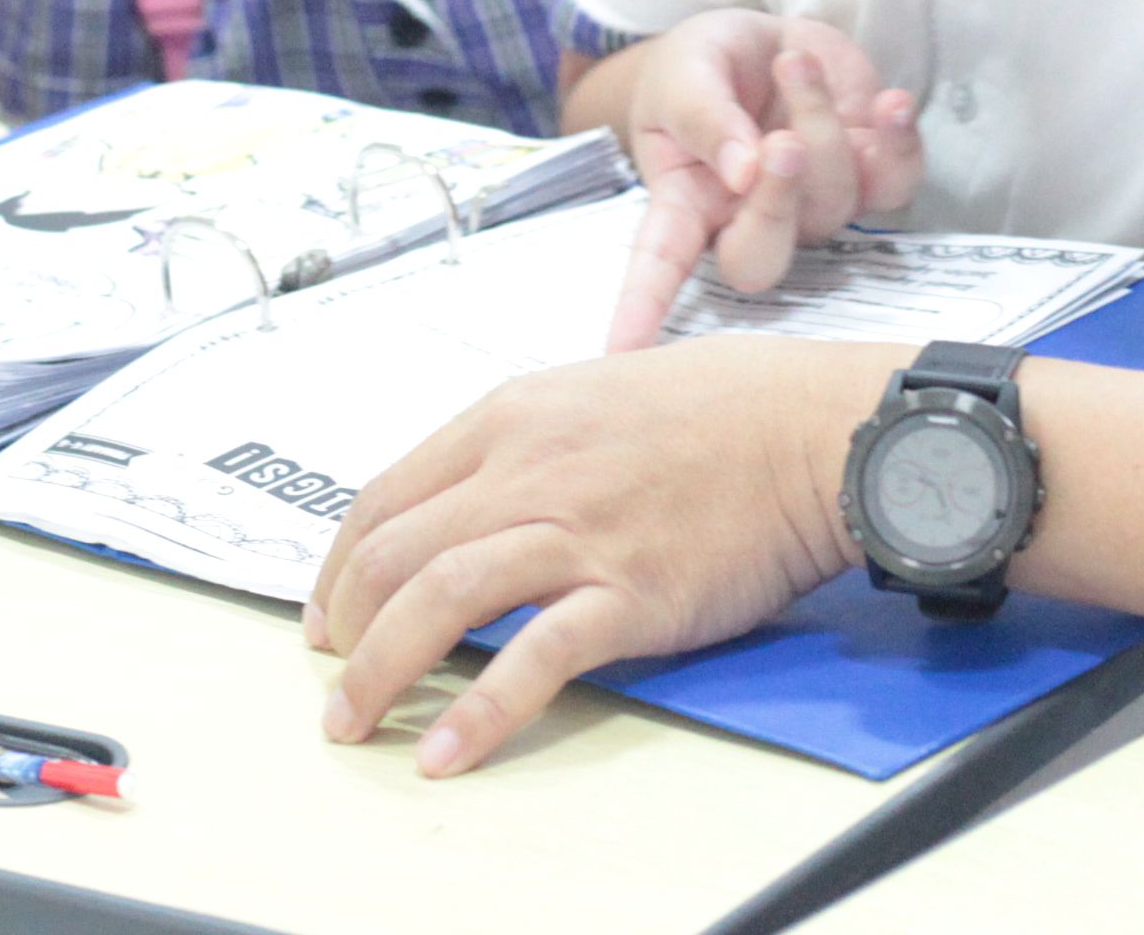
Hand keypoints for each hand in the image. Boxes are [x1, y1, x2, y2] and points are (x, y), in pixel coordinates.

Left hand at [308, 335, 890, 775]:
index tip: (332, 609)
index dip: (342, 563)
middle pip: (393, 551)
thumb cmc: (726, 407)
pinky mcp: (625, 593)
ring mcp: (573, 532)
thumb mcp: (599, 392)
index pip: (387, 495)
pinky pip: (531, 660)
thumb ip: (533, 441)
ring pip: (437, 598)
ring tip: (354, 722)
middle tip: (334, 676)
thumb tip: (484, 491)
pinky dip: (477, 712)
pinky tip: (443, 752)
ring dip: (379, 670)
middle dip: (344, 625)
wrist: (811, 428)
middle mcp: (526, 469)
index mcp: (513, 418)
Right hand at [601, 13, 922, 350]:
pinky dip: (902, 140)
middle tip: (783, 142)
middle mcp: (747, 217)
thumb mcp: (683, 72)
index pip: (661, 262)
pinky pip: (899, 182)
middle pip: (762, 256)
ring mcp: (813, 203)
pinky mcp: (868, 175)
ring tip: (793, 62)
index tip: (622, 352)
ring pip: (834, 201)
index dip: (645, 307)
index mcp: (686, 200)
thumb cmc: (705, 64)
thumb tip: (742, 173)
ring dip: (821, 122)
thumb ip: (705, 117)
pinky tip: (890, 102)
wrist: (765, 34)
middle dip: (778, 201)